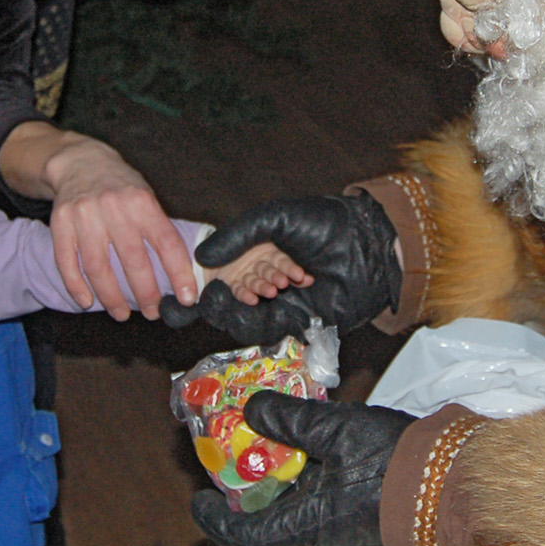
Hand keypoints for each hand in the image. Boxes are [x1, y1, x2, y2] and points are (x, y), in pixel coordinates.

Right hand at [42, 136, 197, 319]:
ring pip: (98, 267)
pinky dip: (76, 286)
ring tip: (121, 314)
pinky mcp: (60, 223)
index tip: (187, 298)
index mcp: (141, 201)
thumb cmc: (121, 187)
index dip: (179, 273)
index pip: (166, 242)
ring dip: (111, 297)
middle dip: (145, 293)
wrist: (80, 162)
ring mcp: (84, 215)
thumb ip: (160, 229)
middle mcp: (113, 207)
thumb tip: (183, 272)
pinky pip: (67, 262)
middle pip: (132, 260)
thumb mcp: (146, 196)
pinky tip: (87, 302)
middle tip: (152, 312)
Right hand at [163, 191, 400, 342]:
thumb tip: (202, 257)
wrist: (367, 243)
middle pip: (226, 298)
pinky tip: (242, 300)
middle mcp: (264, 280)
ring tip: (220, 295)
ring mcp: (278, 302)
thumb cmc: (326, 223)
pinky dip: (248, 317)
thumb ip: (238, 234)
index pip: (220, 272)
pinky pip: (264, 326)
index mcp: (257, 255)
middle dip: (211, 297)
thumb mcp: (276, 218)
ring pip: (241, 315)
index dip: (198, 280)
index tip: (177, 284)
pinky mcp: (295, 321)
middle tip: (199, 293)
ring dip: (230, 306)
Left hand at [192, 391, 414, 545]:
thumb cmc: (392, 460)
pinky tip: (304, 445)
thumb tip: (251, 409)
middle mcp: (322, 532)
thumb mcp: (336, 429)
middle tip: (230, 459)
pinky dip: (302, 477)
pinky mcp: (361, 513)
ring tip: (264, 443)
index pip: (248, 537)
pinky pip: (319, 499)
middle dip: (245, 493)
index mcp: (309, 522)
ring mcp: (343, 525)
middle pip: (268, 521)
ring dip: (275, 481)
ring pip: (295, 508)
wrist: (453, 480)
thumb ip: (292, 420)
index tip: (199, 500)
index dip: (217, 522)